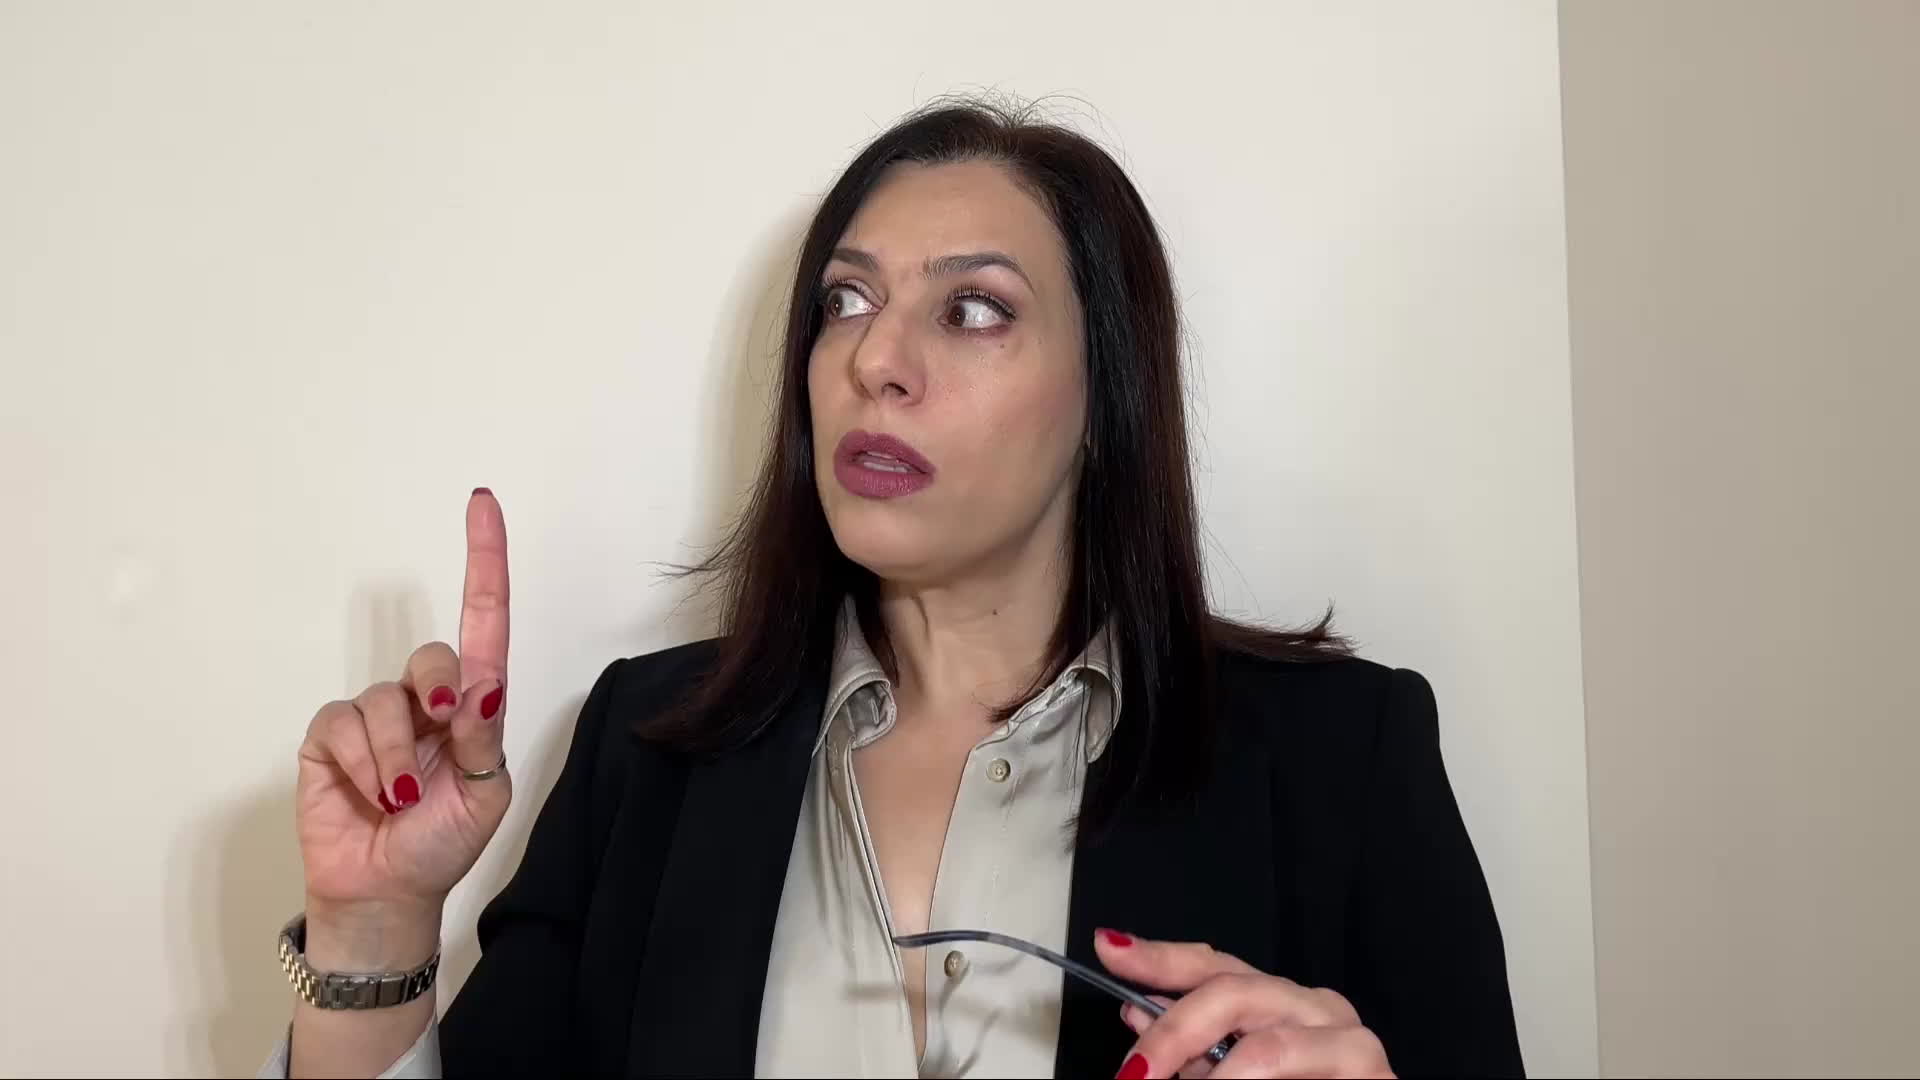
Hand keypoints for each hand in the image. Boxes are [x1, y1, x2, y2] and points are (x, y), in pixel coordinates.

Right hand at [295, 489, 513, 925]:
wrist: (386, 894)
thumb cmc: (442, 843)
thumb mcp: (483, 797)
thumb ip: (482, 741)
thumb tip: (484, 688)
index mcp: (474, 706)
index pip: (484, 622)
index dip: (485, 561)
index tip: (482, 502)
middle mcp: (426, 700)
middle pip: (433, 657)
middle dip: (438, 693)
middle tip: (444, 728)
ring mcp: (376, 715)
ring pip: (386, 701)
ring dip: (395, 756)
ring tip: (399, 799)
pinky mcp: (331, 735)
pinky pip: (345, 724)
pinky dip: (363, 765)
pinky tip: (370, 795)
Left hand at [1097, 930, 1393, 1078]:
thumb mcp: (1232, 1072)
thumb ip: (1192, 1045)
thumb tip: (1136, 1015)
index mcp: (1280, 1000)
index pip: (1213, 964)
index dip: (1159, 956)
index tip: (1109, 949)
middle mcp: (1316, 1006)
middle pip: (1232, 992)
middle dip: (1173, 1032)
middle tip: (1136, 1073)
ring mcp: (1349, 1039)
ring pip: (1266, 1047)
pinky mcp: (1373, 1075)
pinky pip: (1297, 1076)